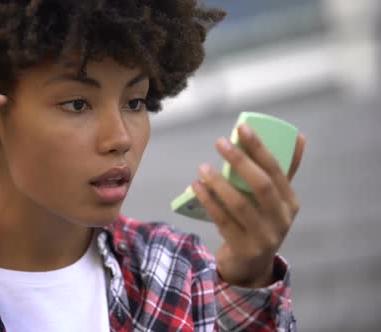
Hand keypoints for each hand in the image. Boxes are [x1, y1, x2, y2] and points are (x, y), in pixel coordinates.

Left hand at [191, 124, 305, 287]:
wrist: (250, 266)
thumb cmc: (260, 223)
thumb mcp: (274, 200)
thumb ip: (283, 172)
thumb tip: (299, 137)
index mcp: (290, 202)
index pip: (277, 170)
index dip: (260, 148)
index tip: (242, 128)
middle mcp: (281, 219)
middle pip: (261, 185)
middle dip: (240, 161)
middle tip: (220, 142)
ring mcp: (264, 237)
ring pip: (240, 205)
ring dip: (219, 183)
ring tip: (203, 167)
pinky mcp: (244, 249)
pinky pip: (223, 221)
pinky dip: (209, 202)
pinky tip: (197, 187)